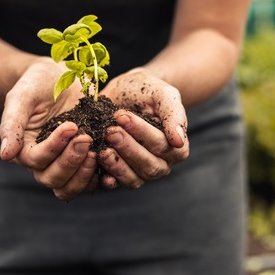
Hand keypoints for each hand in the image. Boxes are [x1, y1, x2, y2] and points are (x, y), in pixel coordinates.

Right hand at [0, 58, 97, 200]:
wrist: (59, 76)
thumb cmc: (36, 83)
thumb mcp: (21, 96)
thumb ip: (12, 123)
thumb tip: (5, 156)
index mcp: (24, 149)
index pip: (36, 160)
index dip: (54, 147)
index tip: (71, 125)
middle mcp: (43, 162)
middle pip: (53, 179)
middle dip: (71, 162)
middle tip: (86, 138)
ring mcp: (64, 164)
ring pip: (70, 187)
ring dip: (84, 174)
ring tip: (98, 151)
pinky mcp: (84, 161)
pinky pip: (90, 181)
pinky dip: (100, 176)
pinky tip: (110, 159)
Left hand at [97, 68, 188, 188]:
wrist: (125, 91)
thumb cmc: (147, 91)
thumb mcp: (163, 94)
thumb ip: (174, 114)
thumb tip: (178, 141)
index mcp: (177, 147)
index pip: (162, 145)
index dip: (142, 133)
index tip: (122, 116)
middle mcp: (161, 163)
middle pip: (149, 166)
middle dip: (128, 148)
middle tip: (110, 131)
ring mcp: (140, 171)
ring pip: (133, 178)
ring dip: (117, 165)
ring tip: (102, 149)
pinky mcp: (120, 174)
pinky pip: (116, 183)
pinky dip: (106, 178)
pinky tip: (96, 167)